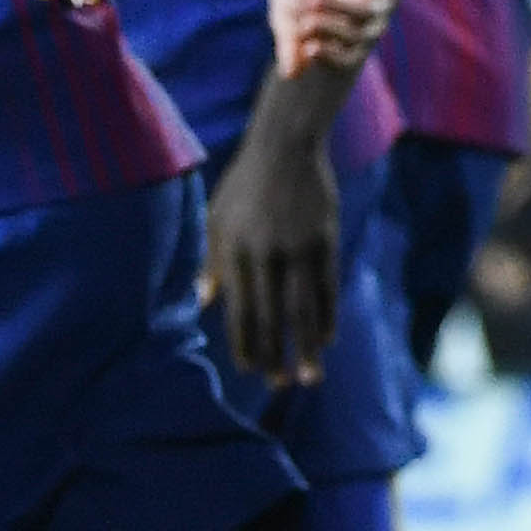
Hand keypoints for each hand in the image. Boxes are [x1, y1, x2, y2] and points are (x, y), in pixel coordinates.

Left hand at [204, 114, 342, 384]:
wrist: (286, 146)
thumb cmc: (245, 184)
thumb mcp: (217, 218)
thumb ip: (212, 261)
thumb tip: (203, 300)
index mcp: (235, 252)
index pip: (240, 310)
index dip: (246, 343)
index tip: (250, 369)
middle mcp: (265, 254)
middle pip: (271, 316)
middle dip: (275, 354)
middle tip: (279, 384)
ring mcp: (298, 249)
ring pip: (303, 309)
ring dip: (305, 347)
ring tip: (309, 377)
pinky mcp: (325, 241)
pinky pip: (327, 288)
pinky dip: (327, 316)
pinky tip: (327, 339)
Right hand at [267, 0, 397, 81]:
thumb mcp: (286, 15)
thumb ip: (289, 43)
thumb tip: (289, 76)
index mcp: (347, 35)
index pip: (349, 56)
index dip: (331, 55)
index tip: (309, 47)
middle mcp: (369, 20)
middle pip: (360, 35)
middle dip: (329, 25)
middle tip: (308, 10)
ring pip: (372, 9)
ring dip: (343, 2)